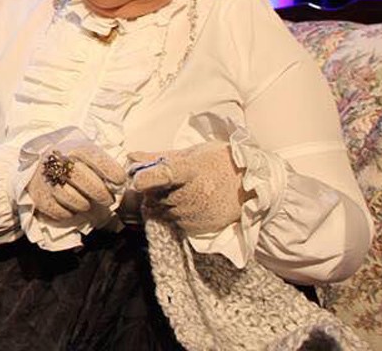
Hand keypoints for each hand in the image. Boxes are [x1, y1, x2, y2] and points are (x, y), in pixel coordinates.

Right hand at [26, 137, 126, 220]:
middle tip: (108, 199)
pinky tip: (70, 205)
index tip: (120, 181)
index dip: (111, 171)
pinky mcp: (39, 197)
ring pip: (74, 199)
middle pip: (86, 182)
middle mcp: (57, 161)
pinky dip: (69, 212)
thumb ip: (102, 165)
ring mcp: (46, 179)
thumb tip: (120, 183)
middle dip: (102, 194)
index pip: (95, 158)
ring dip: (85, 204)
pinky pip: (61, 212)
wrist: (38, 165)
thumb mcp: (84, 154)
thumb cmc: (69, 161)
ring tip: (86, 202)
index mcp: (72, 147)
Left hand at [129, 141, 245, 234]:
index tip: (136, 180)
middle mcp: (194, 193)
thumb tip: (130, 156)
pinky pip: (174, 224)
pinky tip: (190, 204)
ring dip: (164, 204)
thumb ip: (158, 157)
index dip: (147, 178)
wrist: (251, 185)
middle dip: (154, 191)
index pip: (163, 174)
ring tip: (183, 192)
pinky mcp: (200, 227)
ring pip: (162, 211)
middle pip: (156, 196)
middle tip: (169, 183)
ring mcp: (197, 213)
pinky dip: (175, 216)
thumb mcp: (191, 153)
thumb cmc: (218, 163)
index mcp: (191, 170)